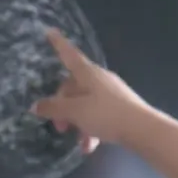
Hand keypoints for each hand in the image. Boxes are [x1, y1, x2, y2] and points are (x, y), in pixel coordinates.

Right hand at [31, 29, 152, 151]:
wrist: (141, 129)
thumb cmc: (105, 114)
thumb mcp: (75, 112)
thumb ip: (54, 108)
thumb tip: (35, 106)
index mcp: (88, 73)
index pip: (69, 54)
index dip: (58, 44)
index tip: (50, 31)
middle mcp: (99, 78)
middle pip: (74, 87)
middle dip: (63, 107)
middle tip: (59, 127)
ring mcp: (111, 92)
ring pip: (86, 104)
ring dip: (78, 123)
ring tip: (78, 142)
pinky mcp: (120, 107)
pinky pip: (99, 115)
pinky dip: (92, 129)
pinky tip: (90, 147)